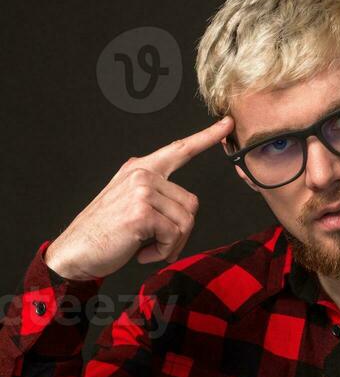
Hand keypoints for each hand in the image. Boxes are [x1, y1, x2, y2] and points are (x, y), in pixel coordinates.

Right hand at [43, 116, 234, 280]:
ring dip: (170, 244)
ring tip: (146, 247)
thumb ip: (155, 195)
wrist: (75, 251)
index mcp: (140, 168)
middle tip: (156, 243)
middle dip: (180, 232)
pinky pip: (174, 236)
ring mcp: (141, 191)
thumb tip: (184, 206)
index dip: (206, 137)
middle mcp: (142, 174)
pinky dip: (162, 252)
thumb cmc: (105, 232)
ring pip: (186, 222)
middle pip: (191, 205)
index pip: (179, 149)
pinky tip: (142, 252)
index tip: (227, 124)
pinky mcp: (141, 212)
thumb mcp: (130, 203)